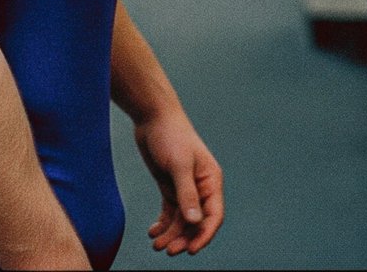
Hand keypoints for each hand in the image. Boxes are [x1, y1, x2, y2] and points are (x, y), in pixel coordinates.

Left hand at [134, 110, 223, 255]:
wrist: (152, 116)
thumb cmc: (170, 135)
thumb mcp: (179, 165)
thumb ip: (186, 193)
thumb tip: (195, 222)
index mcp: (210, 180)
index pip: (213, 215)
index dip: (204, 235)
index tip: (190, 250)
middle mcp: (200, 187)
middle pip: (196, 222)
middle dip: (183, 237)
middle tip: (167, 250)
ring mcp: (184, 188)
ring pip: (181, 220)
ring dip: (170, 233)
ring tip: (156, 243)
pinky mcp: (169, 186)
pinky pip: (170, 212)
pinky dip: (162, 224)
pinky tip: (152, 232)